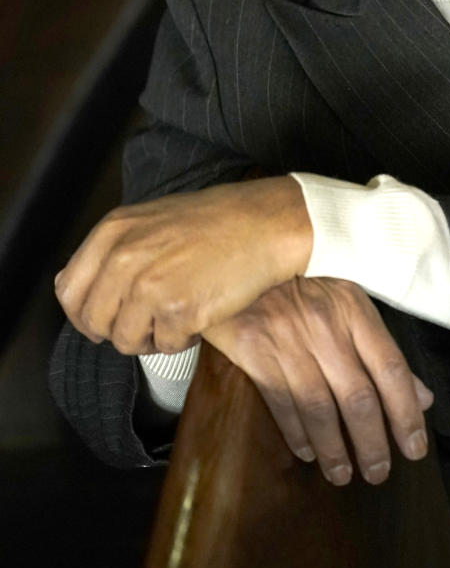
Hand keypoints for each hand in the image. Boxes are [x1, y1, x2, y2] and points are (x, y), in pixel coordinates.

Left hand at [54, 177, 311, 353]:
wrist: (265, 224)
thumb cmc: (213, 221)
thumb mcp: (150, 220)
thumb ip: (111, 250)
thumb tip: (67, 287)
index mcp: (113, 232)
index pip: (69, 291)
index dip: (84, 313)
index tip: (106, 318)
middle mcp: (124, 258)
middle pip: (94, 322)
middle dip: (119, 329)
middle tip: (149, 320)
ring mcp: (150, 286)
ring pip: (125, 341)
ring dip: (151, 336)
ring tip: (178, 314)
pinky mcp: (179, 311)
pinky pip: (164, 347)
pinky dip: (181, 338)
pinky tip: (200, 312)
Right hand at [203, 277, 433, 485]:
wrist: (241, 263)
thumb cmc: (303, 288)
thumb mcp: (348, 306)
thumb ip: (384, 352)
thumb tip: (422, 397)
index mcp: (355, 310)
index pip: (391, 369)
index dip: (406, 414)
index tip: (414, 448)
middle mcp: (326, 326)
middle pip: (357, 396)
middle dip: (372, 442)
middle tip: (379, 472)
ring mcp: (289, 340)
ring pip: (320, 408)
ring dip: (334, 449)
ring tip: (343, 475)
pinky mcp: (255, 352)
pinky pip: (282, 404)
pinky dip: (298, 434)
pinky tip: (308, 453)